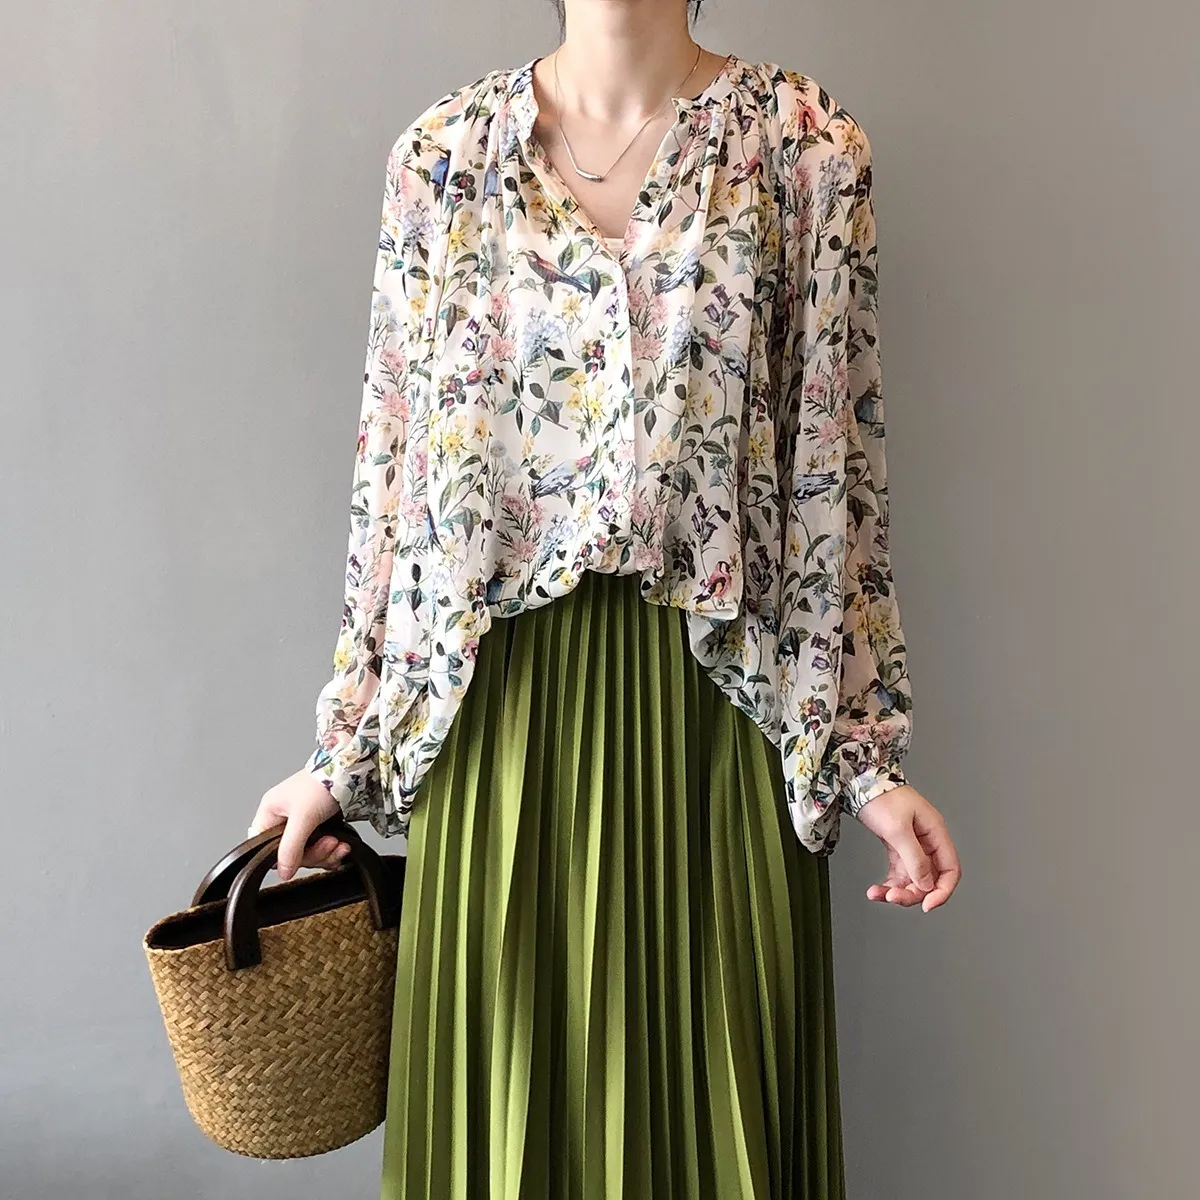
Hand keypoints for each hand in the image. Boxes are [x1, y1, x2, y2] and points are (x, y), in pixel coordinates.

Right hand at [249, 767, 351, 881]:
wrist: (350, 770)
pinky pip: (321, 849)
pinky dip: (333, 851)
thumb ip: (291, 847)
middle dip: (315, 854)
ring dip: (327, 852)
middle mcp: (284, 819)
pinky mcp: (320, 826)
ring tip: (340, 844)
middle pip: (291, 854)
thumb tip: (283, 872)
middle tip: (329, 844)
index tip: (302, 857)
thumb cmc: (322, 783)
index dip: (284, 857)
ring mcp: (302, 824)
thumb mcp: (304, 817)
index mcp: (270, 813)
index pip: (266, 848)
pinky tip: (343, 846)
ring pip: (308, 854)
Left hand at [854, 784, 960, 912]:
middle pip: (930, 878)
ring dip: (897, 890)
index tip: (927, 905)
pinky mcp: (897, 846)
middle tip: (892, 898)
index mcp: (935, 833)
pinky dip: (889, 883)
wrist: (859, 781)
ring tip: (877, 894)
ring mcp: (912, 845)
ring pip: (912, 879)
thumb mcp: (898, 829)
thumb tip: (926, 884)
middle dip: (913, 893)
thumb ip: (914, 858)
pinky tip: (876, 889)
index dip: (942, 891)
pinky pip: (898, 872)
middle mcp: (927, 841)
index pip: (950, 870)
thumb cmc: (881, 796)